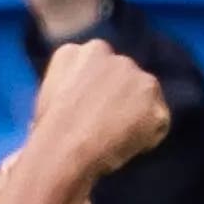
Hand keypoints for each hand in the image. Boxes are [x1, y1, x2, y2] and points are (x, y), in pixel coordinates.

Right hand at [27, 39, 167, 183]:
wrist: (62, 150)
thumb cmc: (46, 131)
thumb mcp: (48, 94)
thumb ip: (70, 85)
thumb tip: (82, 99)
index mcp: (84, 52)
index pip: (99, 67)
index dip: (94, 92)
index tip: (84, 111)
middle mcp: (116, 57)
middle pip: (125, 79)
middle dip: (119, 99)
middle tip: (99, 128)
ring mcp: (140, 79)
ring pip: (144, 99)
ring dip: (134, 117)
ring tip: (110, 140)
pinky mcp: (156, 104)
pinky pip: (157, 123)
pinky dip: (145, 138)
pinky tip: (122, 148)